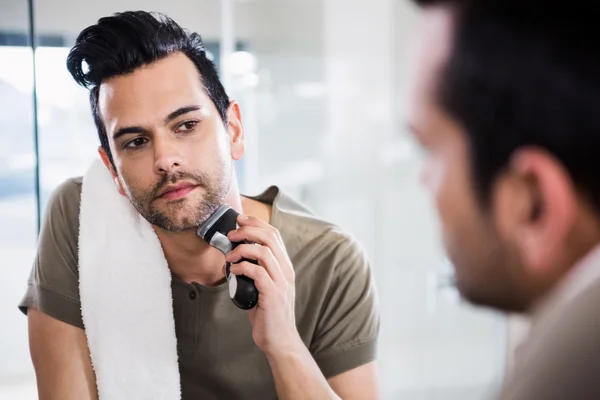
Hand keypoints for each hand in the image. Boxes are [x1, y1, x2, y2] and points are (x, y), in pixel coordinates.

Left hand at [225, 215, 301, 357]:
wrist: (280, 340)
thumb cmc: (269, 315)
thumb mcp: (264, 287)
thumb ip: (255, 271)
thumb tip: (234, 258)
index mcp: (285, 266)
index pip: (274, 235)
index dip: (256, 223)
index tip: (240, 220)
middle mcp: (286, 271)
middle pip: (269, 237)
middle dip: (247, 230)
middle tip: (231, 235)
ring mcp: (281, 282)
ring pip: (263, 252)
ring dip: (241, 250)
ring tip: (229, 257)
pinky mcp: (272, 294)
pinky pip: (256, 272)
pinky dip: (241, 268)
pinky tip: (232, 272)